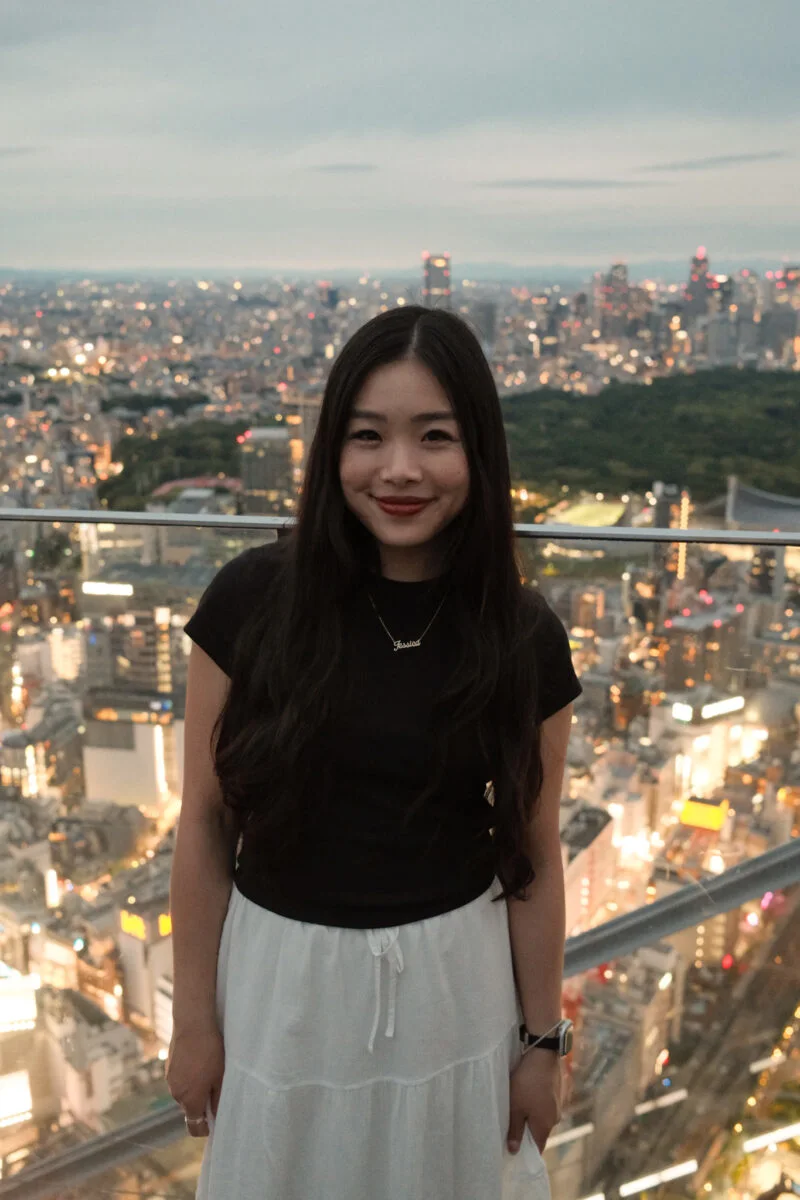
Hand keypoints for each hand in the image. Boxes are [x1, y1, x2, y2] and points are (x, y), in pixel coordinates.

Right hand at [166, 1022, 224, 1138]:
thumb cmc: (210, 1052)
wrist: (192, 1025)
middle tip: (216, 1089)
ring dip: (194, 1089)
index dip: (205, 1128)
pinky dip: (188, 1077)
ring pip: (184, 1093)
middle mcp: (176, 1094)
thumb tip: (216, 1115)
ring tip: (208, 1071)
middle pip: (189, 1109)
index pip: (194, 1126)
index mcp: (190, 1100)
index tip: (214, 1122)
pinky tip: (198, 1062)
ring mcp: (170, 1080)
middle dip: (201, 1104)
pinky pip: (179, 1080)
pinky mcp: (168, 1067)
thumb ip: (217, 1100)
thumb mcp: (220, 1077)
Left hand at [507, 1050, 561, 1154]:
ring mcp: (558, 1104)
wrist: (543, 1054)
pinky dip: (537, 1104)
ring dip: (532, 1116)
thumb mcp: (516, 1107)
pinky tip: (528, 1095)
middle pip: (540, 1132)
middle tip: (512, 1127)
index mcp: (545, 1125)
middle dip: (527, 1132)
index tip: (515, 1152)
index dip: (527, 1152)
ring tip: (518, 1108)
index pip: (538, 1147)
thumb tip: (514, 1151)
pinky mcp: (557, 1092)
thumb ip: (515, 1130)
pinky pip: (546, 1105)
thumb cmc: (527, 1083)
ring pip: (543, 1117)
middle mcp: (555, 1118)